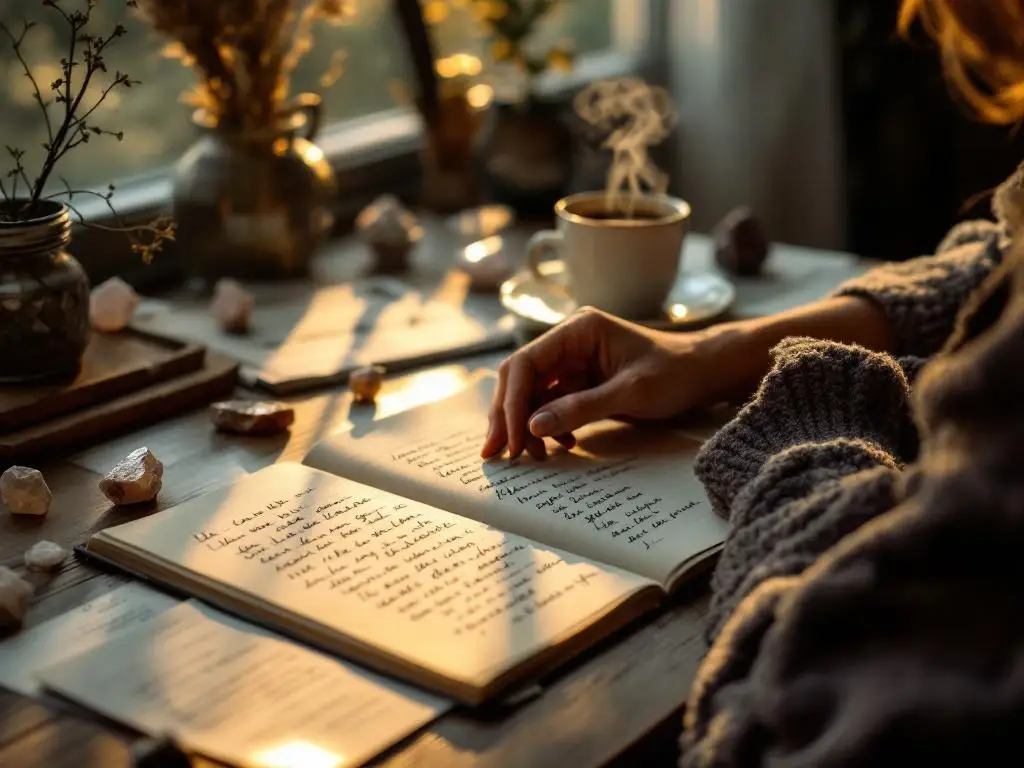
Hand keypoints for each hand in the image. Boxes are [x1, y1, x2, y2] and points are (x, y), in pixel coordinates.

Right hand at [481, 307, 754, 459]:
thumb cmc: (675, 373)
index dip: (511, 401)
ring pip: (531, 394)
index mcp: (578, 330)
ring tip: (532, 456)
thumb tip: (532, 427)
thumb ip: (580, 408)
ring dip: (526, 425)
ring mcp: (573, 362)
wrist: (705, 372)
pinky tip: (560, 445)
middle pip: (520, 378)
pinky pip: (550, 404)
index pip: (526, 363)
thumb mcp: (630, 393)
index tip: (511, 437)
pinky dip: (547, 426)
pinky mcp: (580, 382)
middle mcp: (569, 342)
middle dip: (508, 416)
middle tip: (498, 454)